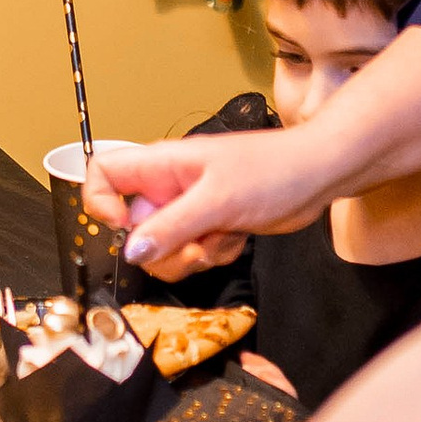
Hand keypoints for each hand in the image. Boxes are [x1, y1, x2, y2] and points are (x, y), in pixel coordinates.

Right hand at [87, 129, 329, 277]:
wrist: (318, 175)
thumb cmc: (272, 171)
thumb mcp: (218, 200)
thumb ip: (171, 226)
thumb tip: (131, 251)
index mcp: (160, 166)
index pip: (103, 175)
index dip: (102, 205)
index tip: (127, 231)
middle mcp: (168, 188)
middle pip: (134, 231)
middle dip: (167, 250)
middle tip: (199, 245)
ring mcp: (189, 209)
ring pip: (164, 251)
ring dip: (195, 255)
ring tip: (225, 235)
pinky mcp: (210, 227)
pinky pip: (193, 255)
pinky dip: (215, 254)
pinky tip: (238, 236)